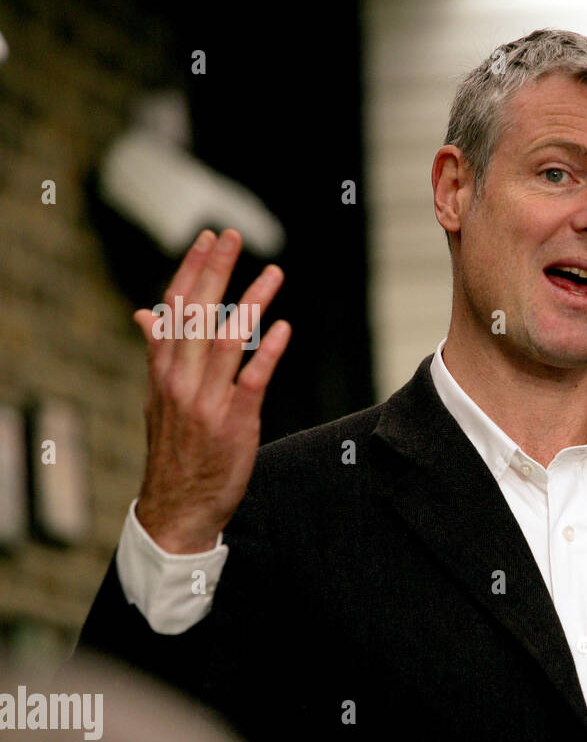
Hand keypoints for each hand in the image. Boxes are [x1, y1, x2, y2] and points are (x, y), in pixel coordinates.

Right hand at [133, 228, 290, 552]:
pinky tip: (285, 328)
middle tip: (232, 234)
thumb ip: (159, 353)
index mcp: (163, 370)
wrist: (177, 506)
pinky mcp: (234, 423)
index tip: (208, 238)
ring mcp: (207, 401)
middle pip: (197, 314)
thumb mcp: (159, 398)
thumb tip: (146, 315)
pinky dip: (269, 353)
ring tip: (273, 272)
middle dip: (215, 271)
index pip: (174, 308)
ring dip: (251, 303)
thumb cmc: (175, 449)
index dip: (192, 270)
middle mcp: (181, 380)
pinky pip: (253, 381)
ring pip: (228, 340)